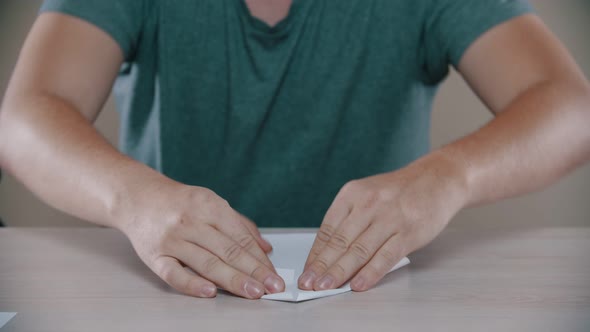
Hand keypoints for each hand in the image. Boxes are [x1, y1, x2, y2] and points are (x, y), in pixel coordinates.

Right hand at [118, 181, 284, 298]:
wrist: (137, 197)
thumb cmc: (178, 203)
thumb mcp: (211, 203)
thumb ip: (240, 225)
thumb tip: (265, 248)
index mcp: (209, 205)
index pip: (240, 237)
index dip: (260, 258)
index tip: (274, 274)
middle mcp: (191, 221)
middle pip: (228, 251)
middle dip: (254, 271)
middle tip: (272, 287)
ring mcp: (172, 239)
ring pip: (207, 263)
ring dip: (233, 280)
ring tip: (253, 292)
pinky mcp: (154, 256)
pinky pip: (174, 274)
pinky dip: (192, 284)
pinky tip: (210, 292)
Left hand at [298, 155, 467, 291]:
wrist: (438, 178)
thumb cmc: (398, 192)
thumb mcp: (367, 194)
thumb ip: (349, 219)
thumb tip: (328, 254)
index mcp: (352, 194)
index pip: (328, 229)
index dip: (315, 254)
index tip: (306, 271)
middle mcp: (368, 204)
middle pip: (340, 241)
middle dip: (321, 266)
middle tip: (308, 284)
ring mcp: (389, 218)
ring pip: (359, 250)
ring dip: (340, 272)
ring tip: (326, 287)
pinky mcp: (409, 232)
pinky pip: (385, 256)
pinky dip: (370, 273)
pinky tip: (357, 284)